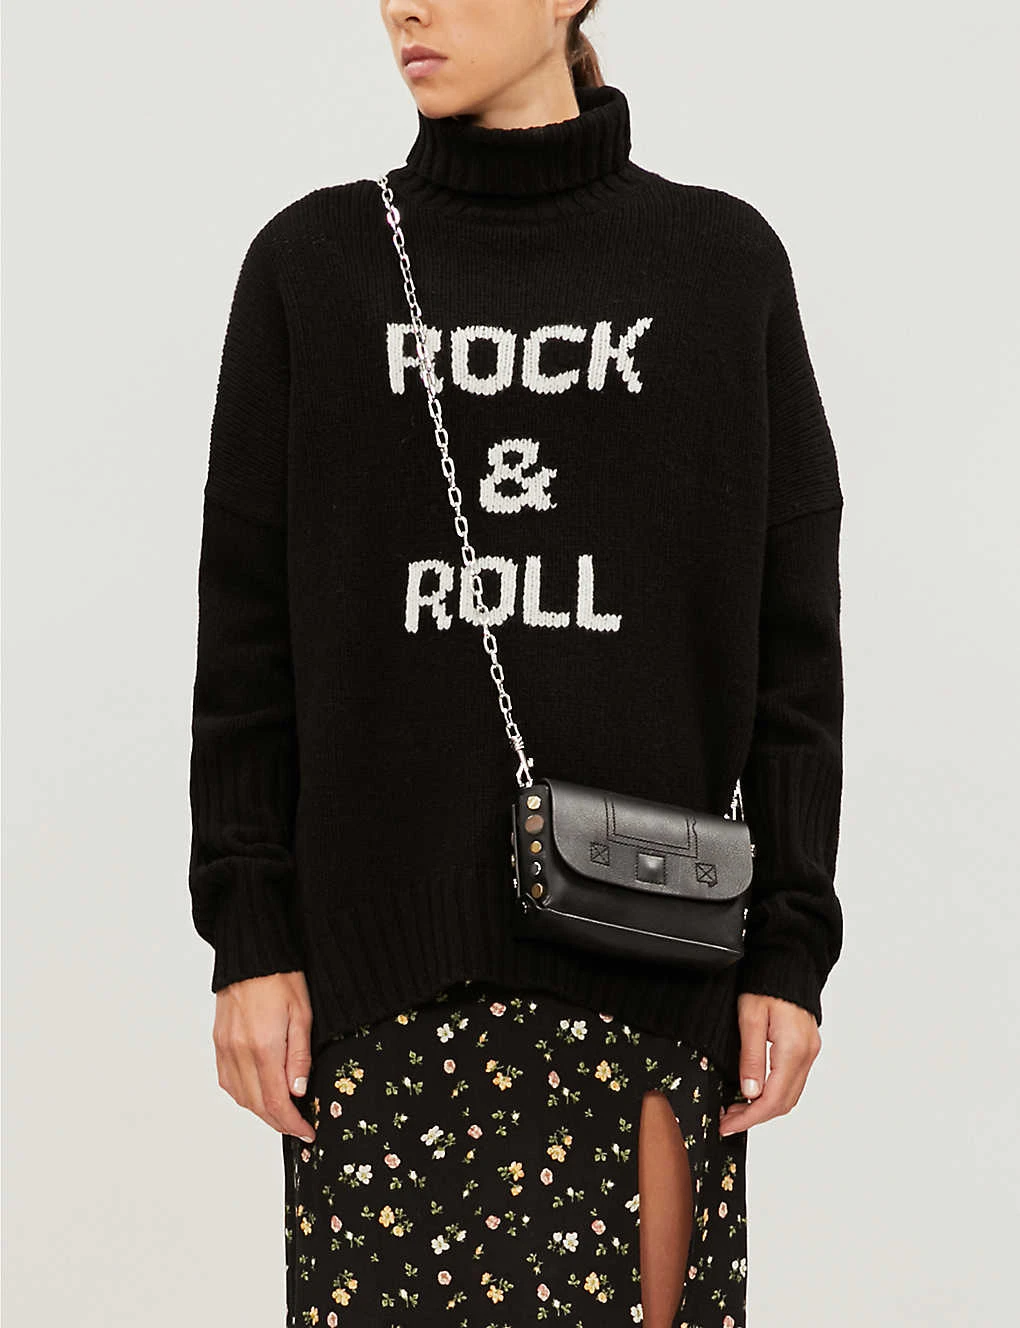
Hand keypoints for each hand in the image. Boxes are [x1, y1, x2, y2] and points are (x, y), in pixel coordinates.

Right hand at [213, 970, 316, 1142]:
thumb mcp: (302, 1014)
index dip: (292, 1123)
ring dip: (261, 1112)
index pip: (276, 1102)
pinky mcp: (218, 1042)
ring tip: (282, 1112)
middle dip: (279, 1122)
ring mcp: (225, 1048)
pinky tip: (258, 1093)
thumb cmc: (282, 978)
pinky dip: (243, 1095)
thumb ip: (300, 1056)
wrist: (253, 954)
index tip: (307, 1131)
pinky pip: (227, 1081)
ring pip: (240, 1097)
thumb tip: (298, 1092)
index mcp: (263, 1046)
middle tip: (298, 1126)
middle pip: (257, 1105)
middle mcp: (239, 1052)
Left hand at [718, 991, 820, 1135]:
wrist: (787, 964)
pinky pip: (792, 1081)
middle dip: (755, 1117)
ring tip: (736, 1109)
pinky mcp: (806, 1048)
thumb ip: (751, 1057)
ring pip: (790, 1095)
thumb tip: (750, 1092)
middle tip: (727, 1119)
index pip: (772, 1098)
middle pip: (784, 1102)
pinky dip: (774, 1093)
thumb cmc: (766, 985)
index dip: (749, 1117)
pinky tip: (754, 1091)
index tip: (727, 1124)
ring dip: (764, 1107)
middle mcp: (806, 1054)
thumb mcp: (751, 1018)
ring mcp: (809, 1052)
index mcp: (792, 1049)